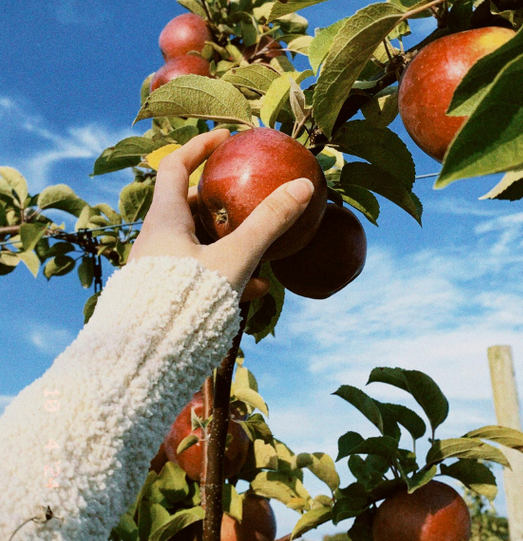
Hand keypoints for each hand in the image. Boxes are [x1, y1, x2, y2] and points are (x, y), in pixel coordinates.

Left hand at [129, 129, 315, 301]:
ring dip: (229, 241)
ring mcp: (160, 268)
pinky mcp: (168, 294)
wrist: (151, 352)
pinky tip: (255, 289)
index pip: (175, 167)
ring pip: (197, 242)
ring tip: (260, 251)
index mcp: (164, 220)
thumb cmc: (187, 298)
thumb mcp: (236, 257)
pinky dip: (227, 271)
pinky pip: (200, 272)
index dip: (198, 148)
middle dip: (220, 201)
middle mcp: (156, 240)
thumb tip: (304, 187)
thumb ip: (268, 223)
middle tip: (248, 199)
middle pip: (188, 206)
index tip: (224, 138)